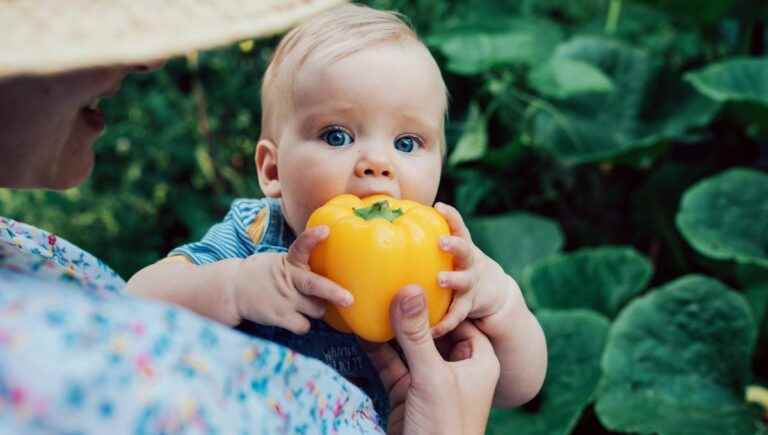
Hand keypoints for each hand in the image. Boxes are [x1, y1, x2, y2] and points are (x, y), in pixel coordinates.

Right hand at [230, 225, 353, 333]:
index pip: (301, 246)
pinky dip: (304, 324)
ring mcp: (284, 299)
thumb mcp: (282, 262)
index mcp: (289, 262)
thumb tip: (335, 271)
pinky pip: (304, 326)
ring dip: (318, 309)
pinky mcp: (278, 316)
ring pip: (317, 309)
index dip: (312, 238)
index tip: (325, 230)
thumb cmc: (266, 274)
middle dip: (333, 292)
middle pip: (314, 285)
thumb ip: (303, 265)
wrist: (234, 289)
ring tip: (308, 304)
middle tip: (349, 299)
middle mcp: (288, 279)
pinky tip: (296, 318)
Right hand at [363, 285, 499, 434]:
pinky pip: (391, 365)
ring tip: (371, 297)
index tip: (422, 270)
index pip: (461, 317)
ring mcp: (430, 381)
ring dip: (390, 327)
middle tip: (390, 278)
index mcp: (478, 360)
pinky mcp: (407, 394)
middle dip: (411, 309)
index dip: (443, 296)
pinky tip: (361, 329)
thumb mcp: (432, 376)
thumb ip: (418, 335)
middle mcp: (456, 367)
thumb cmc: (445, 427)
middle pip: (432, 329)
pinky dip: (376, 350)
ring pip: (408, 346)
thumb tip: (410, 288)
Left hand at [430, 203, 513, 337]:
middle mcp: (468, 262)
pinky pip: (457, 315)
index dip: (451, 216)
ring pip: (463, 280)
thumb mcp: (448, 252)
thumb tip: (386, 225)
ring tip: (440, 279)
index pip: (458, 226)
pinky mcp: (469, 305)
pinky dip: (445, 322)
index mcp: (460, 246)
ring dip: (453, 279)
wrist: (490, 291)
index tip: (439, 206)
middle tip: (440, 242)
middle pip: (464, 249)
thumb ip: (425, 243)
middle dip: (453, 244)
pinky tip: (432, 330)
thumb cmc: (455, 265)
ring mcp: (470, 283)